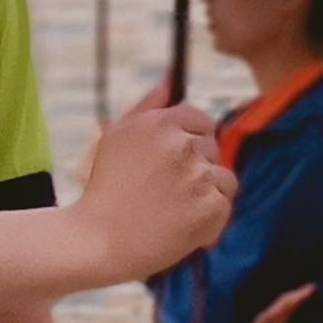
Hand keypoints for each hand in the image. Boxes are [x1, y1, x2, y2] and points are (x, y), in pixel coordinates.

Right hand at [69, 100, 234, 280]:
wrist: (98, 241)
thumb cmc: (105, 190)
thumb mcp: (116, 137)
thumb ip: (147, 106)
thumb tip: (169, 80)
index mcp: (159, 123)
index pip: (201, 119)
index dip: (192, 140)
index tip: (176, 162)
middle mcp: (181, 145)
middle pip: (213, 147)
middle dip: (197, 166)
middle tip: (166, 190)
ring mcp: (198, 176)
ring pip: (224, 177)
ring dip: (206, 192)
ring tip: (174, 209)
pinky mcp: (211, 207)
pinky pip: (225, 204)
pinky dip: (210, 218)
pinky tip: (182, 225)